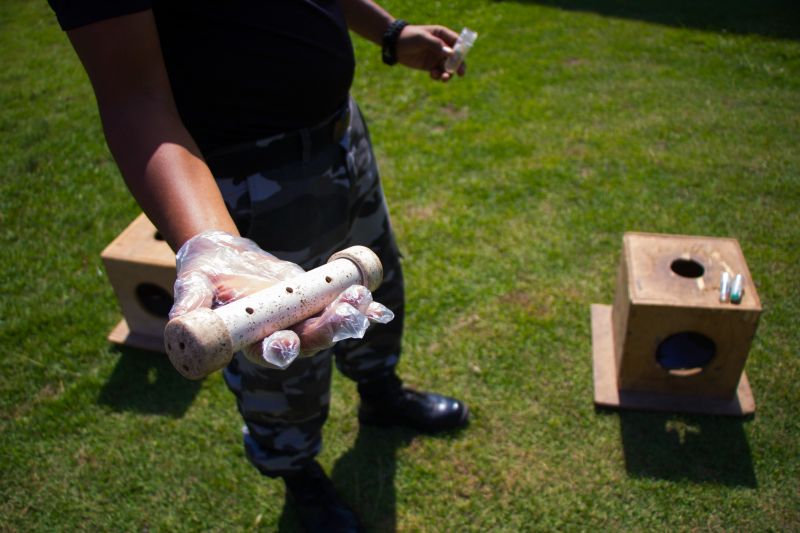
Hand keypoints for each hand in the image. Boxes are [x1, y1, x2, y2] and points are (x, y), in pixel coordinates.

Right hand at [169, 231, 392, 368]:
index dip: (281, 348)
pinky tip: (376, 306)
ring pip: (328, 325)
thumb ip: (188, 309)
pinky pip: (339, 306)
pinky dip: (359, 307)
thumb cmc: (202, 277)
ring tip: (362, 301)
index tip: (289, 342)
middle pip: (309, 341)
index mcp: (250, 340)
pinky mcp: (315, 303)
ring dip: (348, 316)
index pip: (268, 351)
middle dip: (328, 331)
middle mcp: (280, 336)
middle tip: (345, 318)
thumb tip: (179, 329)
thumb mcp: (190, 288)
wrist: (222, 257)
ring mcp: (301, 320)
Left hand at [396, 25, 466, 81]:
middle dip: (458, 65)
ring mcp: (437, 57)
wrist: (394, 45)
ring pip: (448, 67)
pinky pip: (439, 73)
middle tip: (460, 73)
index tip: (460, 58)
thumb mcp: (422, 38)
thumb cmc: (409, 37)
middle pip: (456, 57)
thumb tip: (451, 54)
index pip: (457, 42)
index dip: (461, 50)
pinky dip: (438, 76)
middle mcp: (442, 46)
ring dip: (448, 73)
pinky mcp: (430, 66)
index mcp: (442, 34)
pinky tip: (433, 75)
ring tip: (444, 78)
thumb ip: (436, 45)